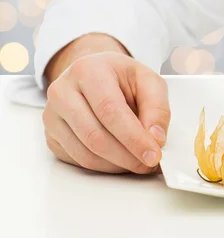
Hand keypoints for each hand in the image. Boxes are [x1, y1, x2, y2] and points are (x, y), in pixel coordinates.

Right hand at [43, 52, 170, 173]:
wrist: (95, 74)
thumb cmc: (121, 77)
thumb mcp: (148, 81)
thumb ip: (157, 108)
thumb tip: (156, 138)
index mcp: (88, 70)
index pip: (110, 111)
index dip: (133, 137)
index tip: (153, 154)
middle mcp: (62, 92)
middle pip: (95, 136)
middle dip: (127, 156)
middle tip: (150, 163)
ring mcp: (52, 116)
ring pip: (85, 153)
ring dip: (117, 165)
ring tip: (139, 162)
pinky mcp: (51, 136)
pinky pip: (78, 160)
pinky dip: (104, 166)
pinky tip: (121, 160)